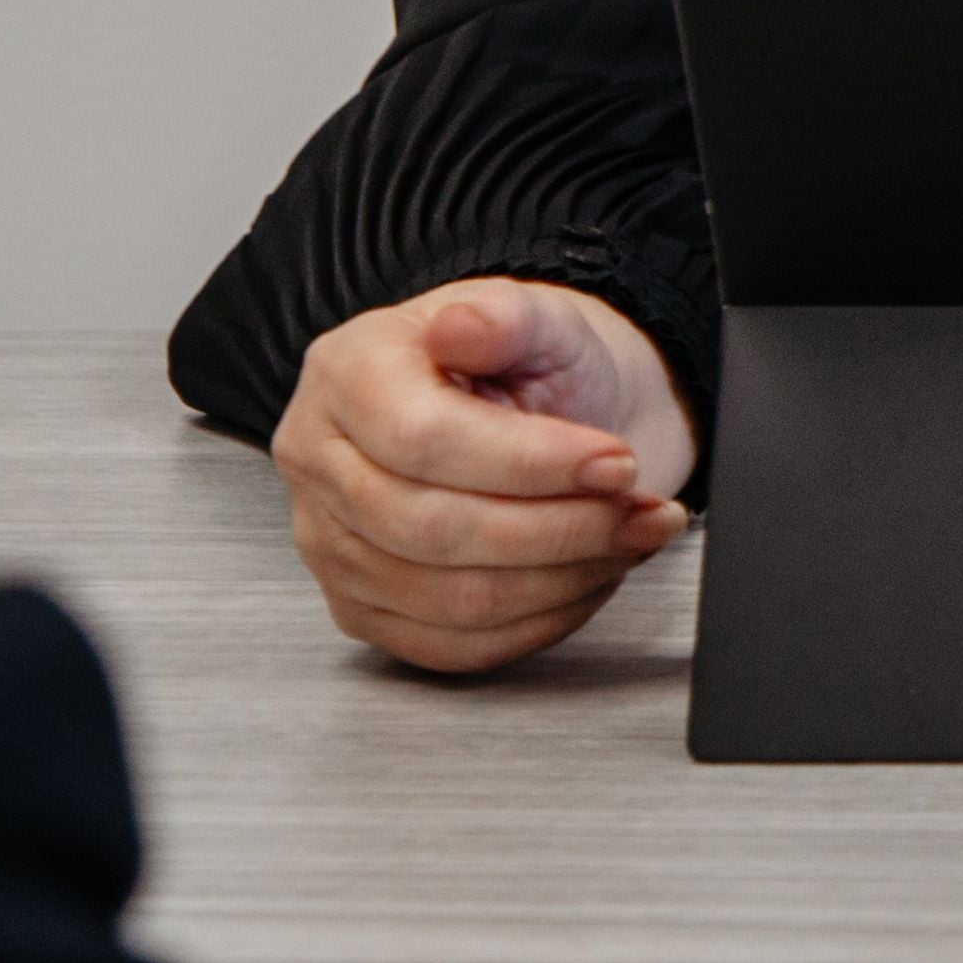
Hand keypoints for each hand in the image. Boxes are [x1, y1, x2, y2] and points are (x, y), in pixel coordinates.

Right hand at [268, 277, 694, 674]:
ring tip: (631, 539)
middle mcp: (320, 463)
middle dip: (562, 529)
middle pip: (433, 530)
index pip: (423, 439)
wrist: (545, 411)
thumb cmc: (530, 364)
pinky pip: (452, 646)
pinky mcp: (362, 608)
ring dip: (565, 579)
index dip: (530, 463)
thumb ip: (506, 318)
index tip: (616, 462)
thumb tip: (462, 326)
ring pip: (450, 600)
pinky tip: (588, 577)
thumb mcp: (537, 315)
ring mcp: (331, 545)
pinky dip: (540, 622)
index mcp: (346, 374)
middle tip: (642, 511)